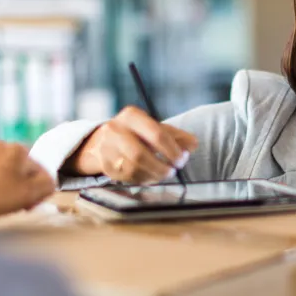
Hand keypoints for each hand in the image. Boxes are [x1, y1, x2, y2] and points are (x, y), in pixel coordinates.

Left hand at [0, 141, 55, 223]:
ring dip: (5, 190)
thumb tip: (50, 181)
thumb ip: (46, 185)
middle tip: (13, 206)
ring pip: (4, 174)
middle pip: (22, 171)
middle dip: (21, 189)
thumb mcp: (26, 194)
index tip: (28, 205)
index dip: (38, 191)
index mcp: (17, 148)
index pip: (41, 170)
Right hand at [70, 106, 197, 182]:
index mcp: (132, 116)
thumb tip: (193, 144)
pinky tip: (150, 176)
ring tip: (163, 174)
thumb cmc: (136, 135)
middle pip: (140, 154)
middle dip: (161, 166)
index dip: (172, 150)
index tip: (182, 159)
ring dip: (153, 175)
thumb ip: (176, 136)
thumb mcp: (155, 129)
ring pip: (133, 168)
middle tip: (172, 171)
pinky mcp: (104, 164)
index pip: (156, 133)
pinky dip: (143, 179)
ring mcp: (106, 147)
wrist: (102, 142)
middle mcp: (115, 129)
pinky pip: (127, 177)